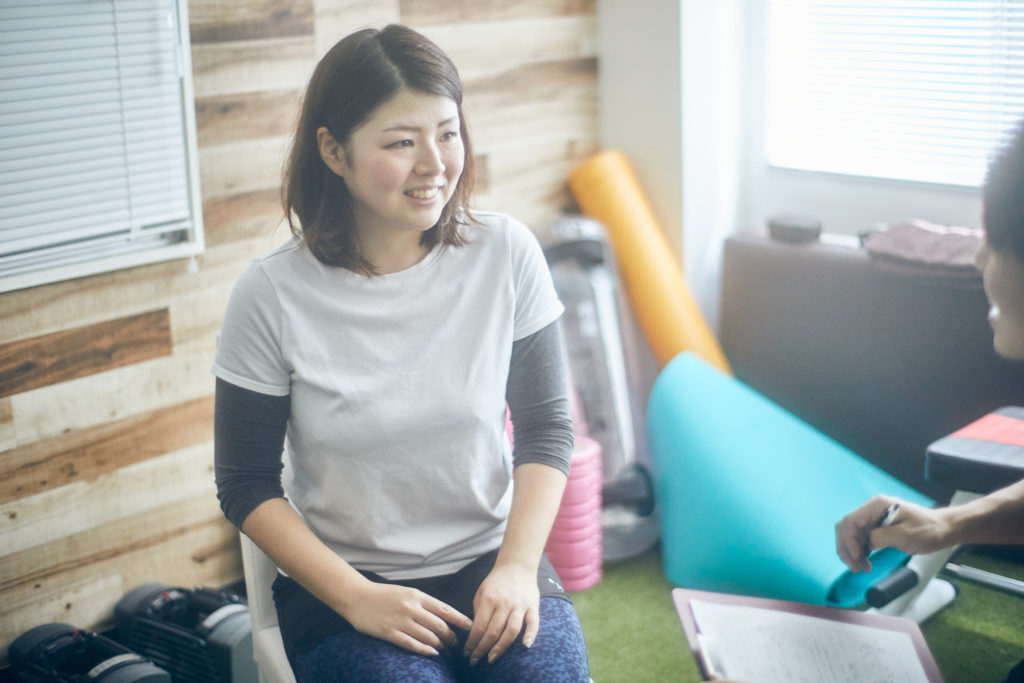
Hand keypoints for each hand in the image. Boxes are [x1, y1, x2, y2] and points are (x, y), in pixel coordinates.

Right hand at [342, 581, 471, 656]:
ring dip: (439, 645)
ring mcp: (400, 621)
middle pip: (439, 626)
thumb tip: (442, 614)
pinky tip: (433, 653)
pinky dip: (425, 650)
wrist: (357, 597)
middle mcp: (411, 608)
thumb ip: (423, 602)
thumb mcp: (407, 592)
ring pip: (428, 637)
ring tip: (444, 649)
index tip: (470, 626)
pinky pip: (412, 644)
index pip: (445, 609)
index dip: (459, 620)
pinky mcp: (389, 633)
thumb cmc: (384, 595)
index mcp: (417, 595)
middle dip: (451, 636)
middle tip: (455, 643)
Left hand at [464, 563, 538, 665]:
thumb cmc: (496, 581)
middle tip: (475, 660)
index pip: (479, 626)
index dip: (472, 642)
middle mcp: (504, 603)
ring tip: (492, 658)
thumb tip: (475, 632)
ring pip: (511, 631)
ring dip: (501, 647)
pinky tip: (525, 645)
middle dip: (482, 649)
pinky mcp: (533, 605)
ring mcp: (519, 605)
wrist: (517, 565)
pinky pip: (533, 622)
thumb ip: (478, 611)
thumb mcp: (481, 592)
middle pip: (493, 632)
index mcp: (489, 599)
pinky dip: (530, 634)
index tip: (467, 652)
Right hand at [835, 495, 950, 571]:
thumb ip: (880, 537)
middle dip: (847, 548)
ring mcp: (874, 519)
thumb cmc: (928, 530)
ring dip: (852, 552)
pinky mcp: (878, 528)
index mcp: (876, 506)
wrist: (944, 529)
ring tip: (860, 568)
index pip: (850, 521)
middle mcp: (872, 510)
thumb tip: (865, 544)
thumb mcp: (904, 535)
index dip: (848, 540)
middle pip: (847, 528)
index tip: (856, 557)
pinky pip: (861, 539)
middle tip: (854, 567)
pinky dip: (859, 551)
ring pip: (852, 535)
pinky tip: (865, 562)